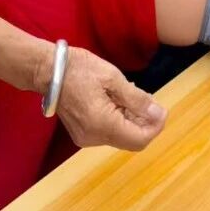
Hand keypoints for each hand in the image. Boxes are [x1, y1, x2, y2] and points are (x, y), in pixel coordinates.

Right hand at [50, 46, 167, 150]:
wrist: (48, 70)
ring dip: (133, 120)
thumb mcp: (114, 78)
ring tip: (131, 95)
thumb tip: (158, 114)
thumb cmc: (80, 69)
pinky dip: (120, 120)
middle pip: (131, 141)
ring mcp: (85, 138)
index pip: (139, 139)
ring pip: (121, 137)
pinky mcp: (82, 134)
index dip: (156, 127)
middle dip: (145, 123)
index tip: (161, 109)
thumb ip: (137, 100)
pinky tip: (118, 101)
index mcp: (102, 124)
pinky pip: (109, 132)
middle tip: (147, 100)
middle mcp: (93, 137)